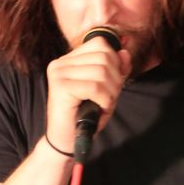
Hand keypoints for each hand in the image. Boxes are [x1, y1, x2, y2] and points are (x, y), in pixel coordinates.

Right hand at [46, 36, 130, 151]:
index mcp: (69, 59)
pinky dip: (105, 100)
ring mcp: (59, 73)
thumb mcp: (107, 89)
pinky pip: (95, 87)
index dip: (115, 62)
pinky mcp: (61, 87)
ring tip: (103, 104)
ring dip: (111, 92)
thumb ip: (117, 70)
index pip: (100, 44)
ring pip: (101, 72)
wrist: (67, 140)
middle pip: (103, 56)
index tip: (113, 82)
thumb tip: (125, 52)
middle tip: (109, 98)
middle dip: (115, 79)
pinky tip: (99, 108)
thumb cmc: (86, 116)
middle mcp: (60, 63)